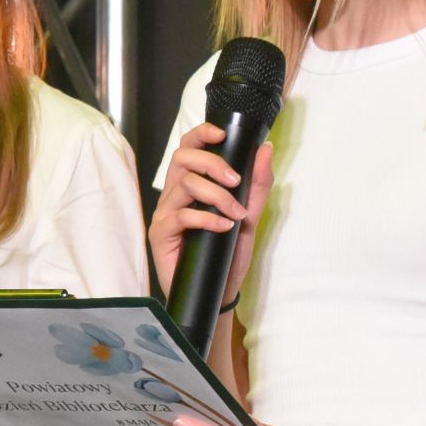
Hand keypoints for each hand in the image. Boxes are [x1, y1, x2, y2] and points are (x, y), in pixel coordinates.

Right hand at [148, 126, 273, 303]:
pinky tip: (223, 228)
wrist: (219, 291)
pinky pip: (181, 216)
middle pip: (182, 158)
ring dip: (216, 195)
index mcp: (191, 185)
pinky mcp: (161, 234)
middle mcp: (174, 195)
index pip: (188, 147)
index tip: (222, 134)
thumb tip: (265, 149)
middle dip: (212, 164)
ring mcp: (165, 213)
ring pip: (185, 184)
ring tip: (235, 214)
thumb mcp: (250, 215)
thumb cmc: (227, 254)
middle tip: (235, 182)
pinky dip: (207, 219)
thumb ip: (257, 184)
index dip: (201, 134)